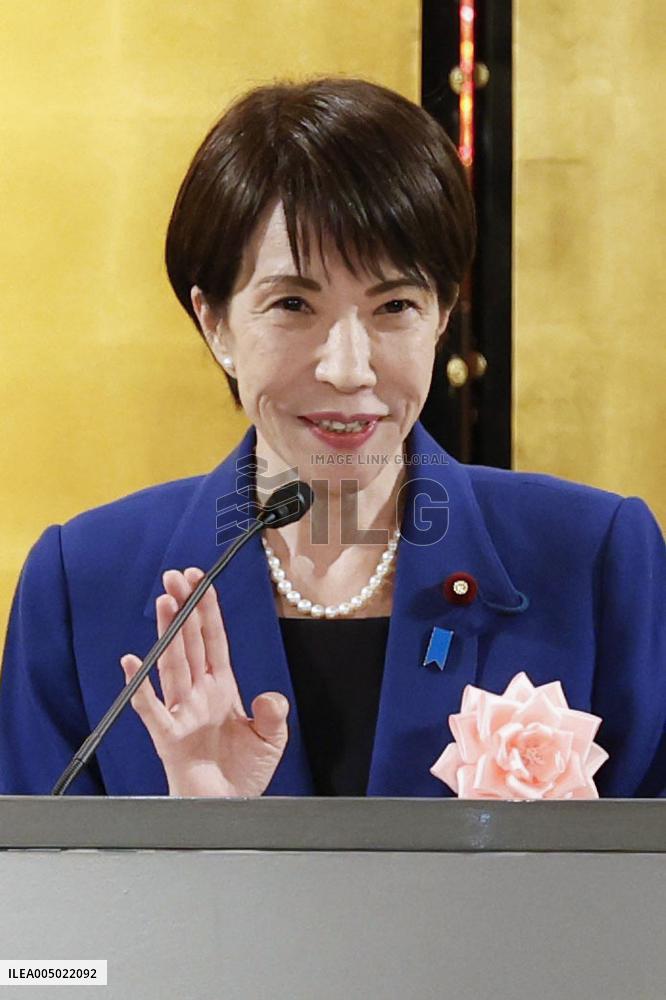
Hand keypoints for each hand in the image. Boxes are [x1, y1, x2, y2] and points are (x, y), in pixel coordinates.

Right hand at [120, 567, 288, 796]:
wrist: (228, 808)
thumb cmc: (243, 773)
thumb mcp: (270, 739)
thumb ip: (273, 713)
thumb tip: (269, 695)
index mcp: (222, 687)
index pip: (214, 640)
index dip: (208, 610)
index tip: (202, 581)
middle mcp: (199, 693)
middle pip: (189, 642)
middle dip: (184, 607)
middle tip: (176, 577)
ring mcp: (181, 711)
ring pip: (172, 663)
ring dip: (168, 632)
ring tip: (165, 601)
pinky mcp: (168, 736)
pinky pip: (150, 708)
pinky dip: (140, 686)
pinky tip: (132, 661)